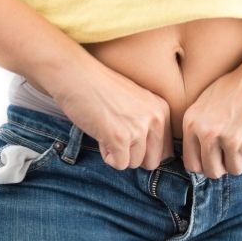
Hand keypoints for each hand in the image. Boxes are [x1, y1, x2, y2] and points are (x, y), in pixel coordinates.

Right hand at [49, 63, 173, 170]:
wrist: (76, 76)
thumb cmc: (101, 90)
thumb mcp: (136, 103)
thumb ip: (148, 125)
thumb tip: (151, 161)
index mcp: (162, 110)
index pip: (165, 150)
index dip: (145, 150)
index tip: (129, 137)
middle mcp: (155, 119)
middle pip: (152, 162)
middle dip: (134, 156)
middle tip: (118, 138)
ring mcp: (138, 128)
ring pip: (133, 164)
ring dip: (118, 153)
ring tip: (107, 131)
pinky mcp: (120, 138)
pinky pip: (119, 164)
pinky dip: (107, 156)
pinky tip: (101, 136)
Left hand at [181, 61, 241, 178]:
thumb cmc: (237, 86)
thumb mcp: (205, 101)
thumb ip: (198, 128)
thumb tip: (198, 157)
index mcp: (192, 123)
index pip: (192, 164)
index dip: (203, 165)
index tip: (211, 160)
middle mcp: (209, 134)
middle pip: (212, 172)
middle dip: (222, 168)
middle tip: (229, 157)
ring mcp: (233, 141)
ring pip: (234, 170)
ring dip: (240, 160)